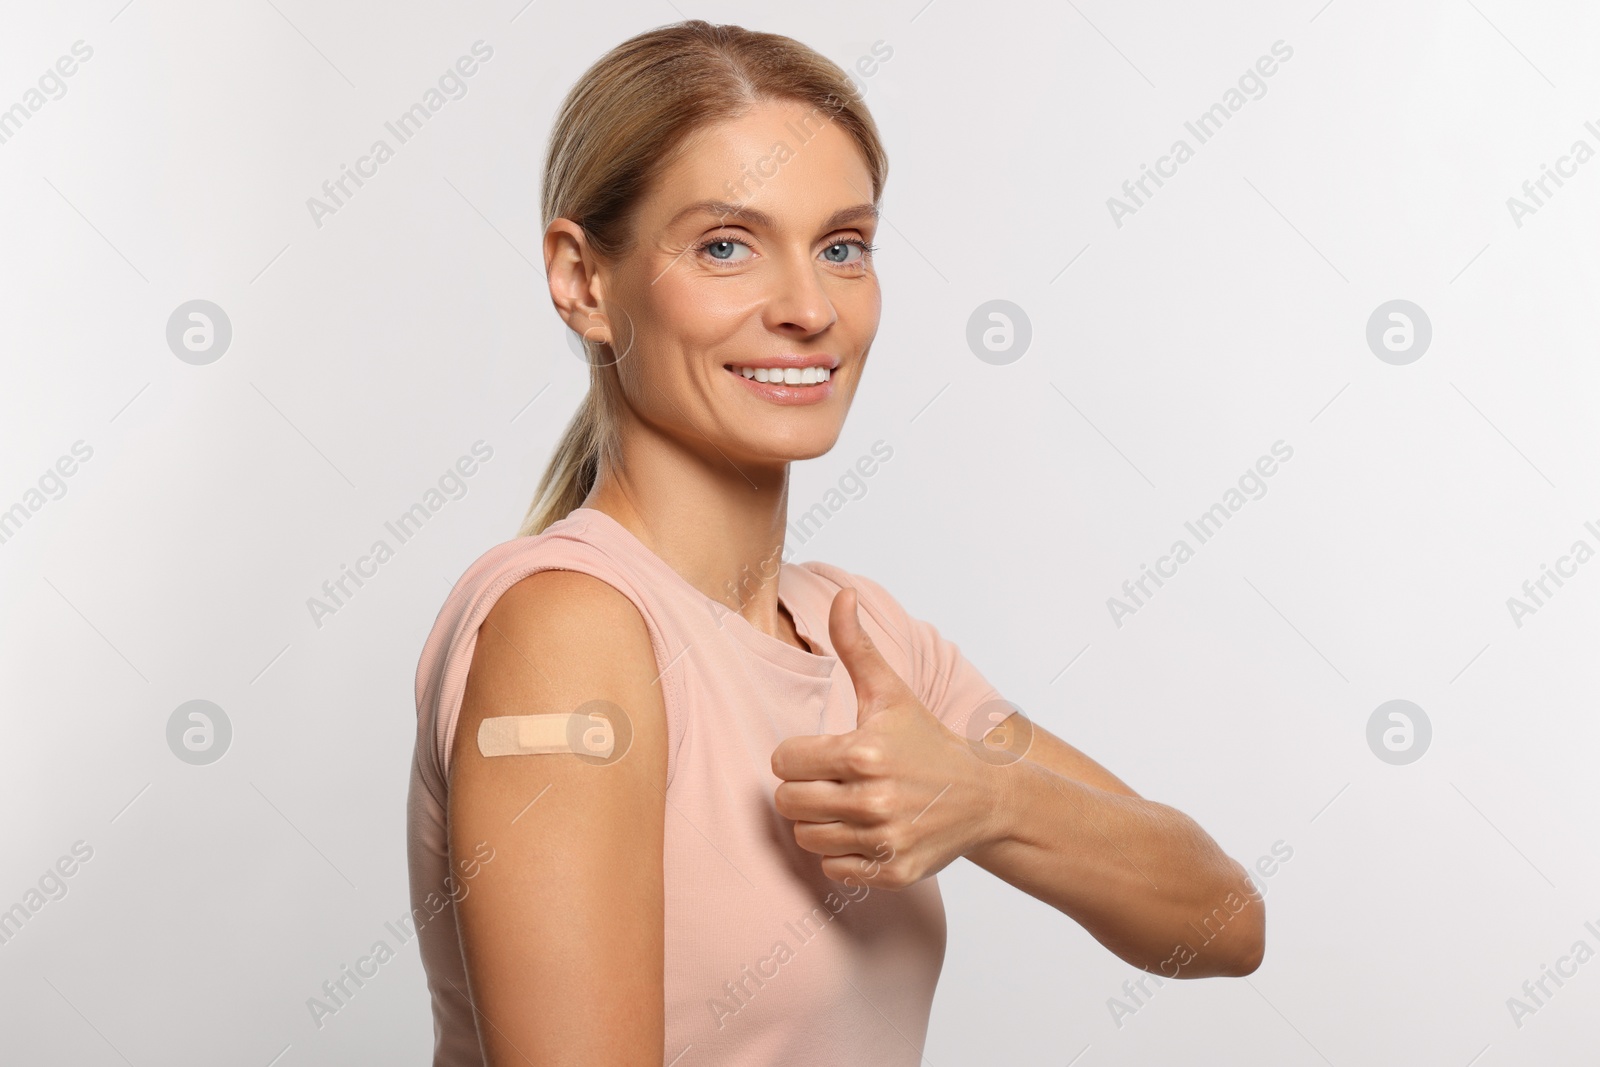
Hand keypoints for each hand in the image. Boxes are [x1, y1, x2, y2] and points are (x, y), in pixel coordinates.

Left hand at [770, 587, 1005, 888]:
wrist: (984, 796)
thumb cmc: (926, 740)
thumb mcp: (890, 692)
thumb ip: (856, 645)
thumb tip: (843, 595)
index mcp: (863, 752)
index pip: (782, 763)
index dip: (796, 756)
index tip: (821, 754)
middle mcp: (873, 799)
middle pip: (788, 803)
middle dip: (802, 790)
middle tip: (830, 781)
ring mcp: (885, 839)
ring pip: (806, 838)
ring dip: (819, 823)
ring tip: (847, 805)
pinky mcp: (894, 871)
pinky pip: (833, 869)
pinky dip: (841, 855)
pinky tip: (864, 832)